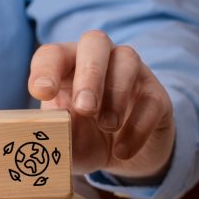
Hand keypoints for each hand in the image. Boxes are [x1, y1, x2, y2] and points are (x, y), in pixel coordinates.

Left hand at [28, 30, 174, 180]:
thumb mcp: (64, 141)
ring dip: (115, 94)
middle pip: (95, 42)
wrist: (122, 156)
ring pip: (128, 60)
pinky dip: (137, 126)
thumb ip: (54, 134)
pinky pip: (151, 99)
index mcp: (67, 67)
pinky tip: (122, 151)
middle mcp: (99, 61)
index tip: (41, 92)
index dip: (45, 69)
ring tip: (108, 127)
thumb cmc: (83, 139)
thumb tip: (45, 132)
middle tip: (84, 108)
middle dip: (90, 73)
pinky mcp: (156, 95)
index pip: (53, 54)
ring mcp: (131, 73)